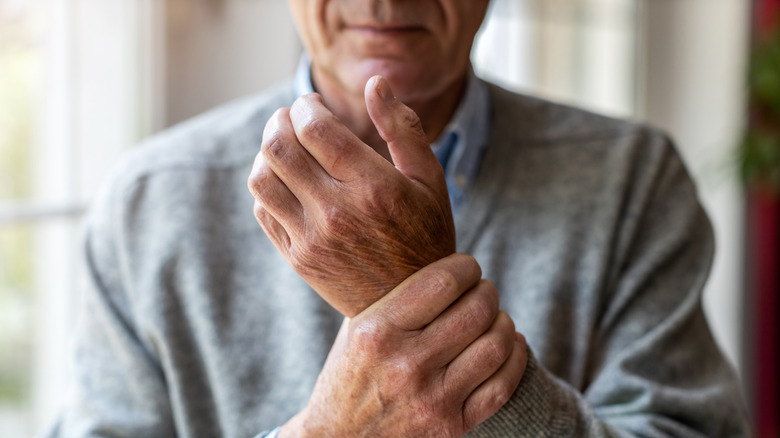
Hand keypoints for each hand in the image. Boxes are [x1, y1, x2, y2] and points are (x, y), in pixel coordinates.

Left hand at [247, 76, 454, 316]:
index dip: (306, 106)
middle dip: (279, 121)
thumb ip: (403, 128)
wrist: (411, 307)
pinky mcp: (298, 258)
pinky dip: (266, 186)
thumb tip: (376, 83)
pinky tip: (286, 180)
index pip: (316, 128)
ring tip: (285, 147)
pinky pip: (263, 210)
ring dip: (267, 152)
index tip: (311, 104)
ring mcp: (313, 239)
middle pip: (280, 148)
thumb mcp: (429, 180)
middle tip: (291, 117)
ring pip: (262, 178)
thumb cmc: (426, 234)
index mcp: (374, 188)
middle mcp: (338, 213)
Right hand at [279, 254, 527, 437]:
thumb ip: (393, 297)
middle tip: (482, 291)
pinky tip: (509, 344)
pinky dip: (515, 357)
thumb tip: (439, 260)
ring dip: (503, 322)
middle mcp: (407, 365)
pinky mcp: (452, 426)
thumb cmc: (349, 375)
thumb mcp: (355, 329)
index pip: (442, 282)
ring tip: (493, 317)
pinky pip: (503, 385)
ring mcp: (432, 399)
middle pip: (476, 310)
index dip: (465, 267)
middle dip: (487, 292)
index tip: (466, 267)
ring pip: (496, 344)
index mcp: (378, 332)